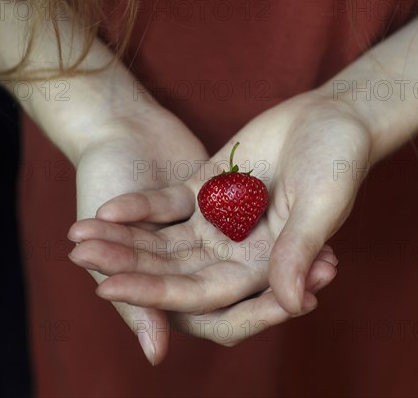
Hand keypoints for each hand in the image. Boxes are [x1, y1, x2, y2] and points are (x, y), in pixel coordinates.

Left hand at [70, 90, 367, 342]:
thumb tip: (294, 301)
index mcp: (265, 267)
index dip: (157, 295)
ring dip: (124, 240)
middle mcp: (237, 252)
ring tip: (78, 235)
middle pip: (174, 270)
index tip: (110, 288)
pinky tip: (107, 209)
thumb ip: (301, 248)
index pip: (204, 294)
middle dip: (128, 266)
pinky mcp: (208, 192)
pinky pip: (168, 206)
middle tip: (80, 257)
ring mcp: (219, 223)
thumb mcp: (322, 202)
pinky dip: (140, 207)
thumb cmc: (338, 160)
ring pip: (164, 241)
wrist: (332, 116)